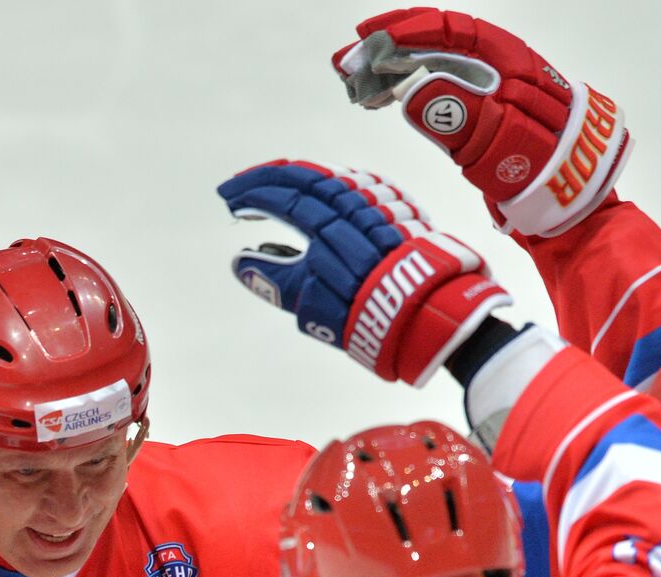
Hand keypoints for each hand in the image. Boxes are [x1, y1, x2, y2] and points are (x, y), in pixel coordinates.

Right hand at [217, 159, 510, 386]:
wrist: (431, 316)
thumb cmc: (367, 314)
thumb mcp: (312, 305)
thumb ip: (274, 280)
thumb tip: (240, 263)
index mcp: (329, 222)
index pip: (283, 195)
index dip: (252, 194)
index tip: (229, 199)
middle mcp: (356, 203)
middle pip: (305, 177)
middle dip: (268, 178)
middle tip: (240, 187)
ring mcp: (381, 201)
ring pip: (332, 177)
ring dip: (297, 178)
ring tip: (273, 187)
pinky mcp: (399, 207)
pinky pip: (358, 183)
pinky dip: (329, 184)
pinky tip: (319, 193)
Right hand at [333, 8, 630, 236]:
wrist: (574, 204)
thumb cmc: (546, 170)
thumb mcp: (500, 143)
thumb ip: (457, 114)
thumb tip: (410, 89)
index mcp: (510, 61)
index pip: (450, 31)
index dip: (405, 31)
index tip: (366, 41)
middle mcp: (499, 67)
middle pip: (436, 45)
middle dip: (387, 50)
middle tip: (345, 66)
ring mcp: (490, 91)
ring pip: (432, 67)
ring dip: (391, 71)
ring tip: (356, 86)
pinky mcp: (481, 116)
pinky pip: (437, 89)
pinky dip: (407, 89)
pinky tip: (385, 98)